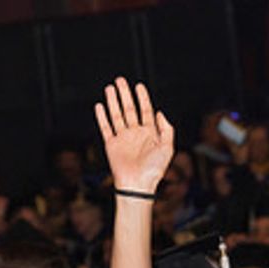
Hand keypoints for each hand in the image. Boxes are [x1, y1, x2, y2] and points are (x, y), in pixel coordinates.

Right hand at [94, 78, 174, 194]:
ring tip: (110, 88)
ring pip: (117, 115)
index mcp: (150, 134)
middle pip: (129, 109)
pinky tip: (100, 106)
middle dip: (125, 94)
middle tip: (120, 80)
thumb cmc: (154, 170)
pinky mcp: (111, 145)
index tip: (139, 85)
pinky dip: (102, 117)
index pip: (145, 111)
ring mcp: (123, 139)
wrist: (138, 185)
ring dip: (113, 101)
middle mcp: (135, 134)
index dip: (143, 98)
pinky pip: (105, 127)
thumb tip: (160, 113)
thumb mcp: (168, 148)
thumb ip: (166, 129)